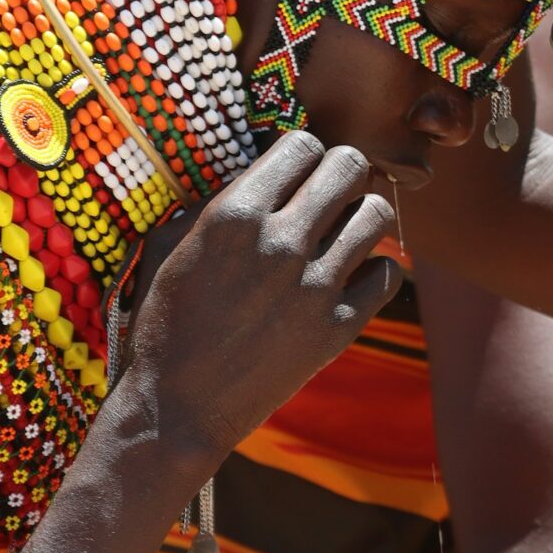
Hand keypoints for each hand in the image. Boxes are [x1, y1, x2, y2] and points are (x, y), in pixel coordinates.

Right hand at [124, 133, 396, 463]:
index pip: (302, 144)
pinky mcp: (339, 328)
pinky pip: (388, 273)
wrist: (178, 408)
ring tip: (347, 231)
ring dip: (365, 215)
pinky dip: (375, 269)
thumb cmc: (164, 325)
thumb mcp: (170, 248)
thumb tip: (255, 176)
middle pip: (349, 166)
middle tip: (331, 193)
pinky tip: (352, 276)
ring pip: (378, 214)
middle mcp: (281, 242)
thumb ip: (213, 205)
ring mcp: (316, 286)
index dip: (304, 153)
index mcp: (235, 214)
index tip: (298, 173)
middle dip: (342, 172)